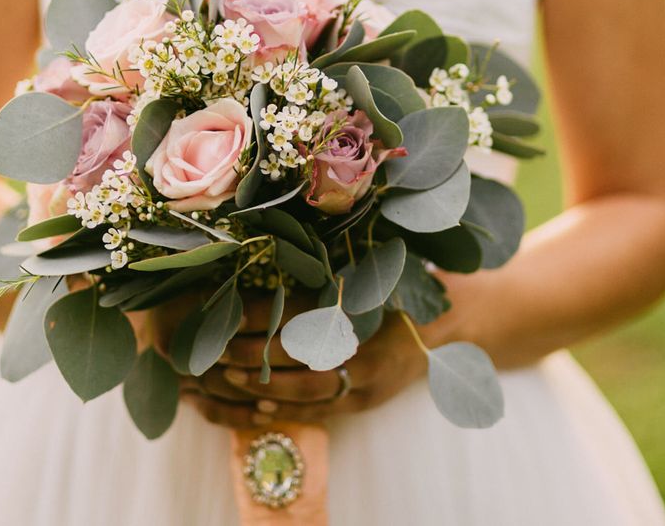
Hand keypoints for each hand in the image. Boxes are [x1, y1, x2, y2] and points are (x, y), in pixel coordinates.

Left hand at [147, 287, 429, 428]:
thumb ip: (327, 273)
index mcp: (362, 310)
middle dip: (254, 354)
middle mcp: (364, 349)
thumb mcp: (370, 275)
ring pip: (307, 389)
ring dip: (265, 384)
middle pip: (298, 356)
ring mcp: (367, 381)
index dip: (262, 317)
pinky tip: (259, 404)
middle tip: (218, 350)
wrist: (447, 329)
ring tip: (229, 377)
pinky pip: (322, 410)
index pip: (300, 316)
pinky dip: (289, 409)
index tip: (229, 313)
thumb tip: (271, 254)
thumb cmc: (402, 292)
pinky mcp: (366, 401)